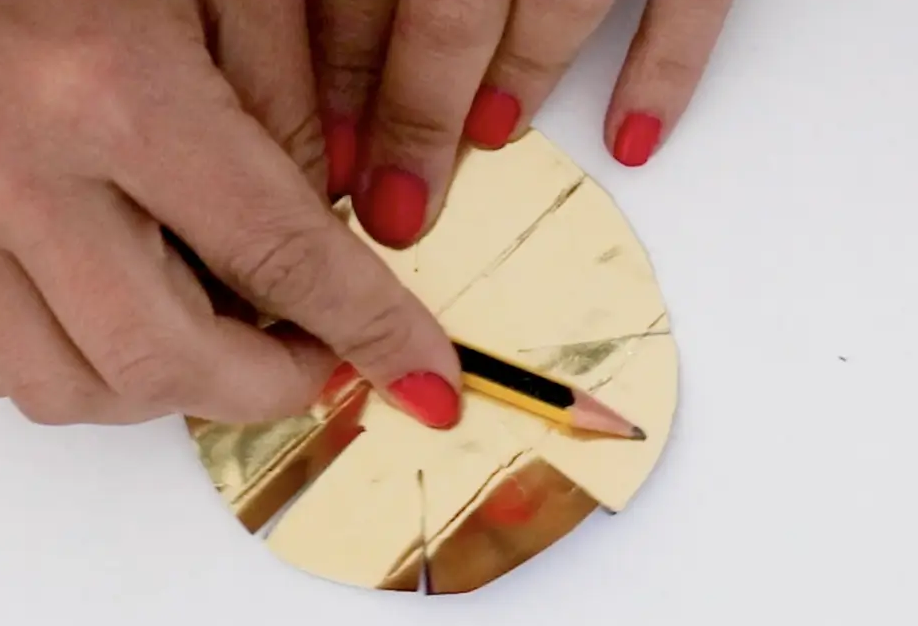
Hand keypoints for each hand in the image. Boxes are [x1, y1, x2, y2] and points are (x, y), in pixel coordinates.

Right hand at [0, 0, 460, 428]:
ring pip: (80, 388)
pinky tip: (127, 311)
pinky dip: (88, 369)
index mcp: (106, 89)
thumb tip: (340, 216)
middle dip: (270, 383)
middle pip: (172, 359)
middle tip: (317, 357)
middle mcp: (13, 173)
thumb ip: (283, 98)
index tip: (423, 378)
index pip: (282, 256)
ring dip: (176, 385)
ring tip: (221, 329)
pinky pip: (9, 371)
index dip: (371, 332)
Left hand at [312, 0, 731, 246]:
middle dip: (414, 116)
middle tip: (393, 208)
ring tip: (490, 142)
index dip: (339, 79)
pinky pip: (694, 0)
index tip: (327, 163)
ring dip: (519, 84)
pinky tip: (632, 136)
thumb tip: (329, 57)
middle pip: (449, 11)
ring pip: (558, 5)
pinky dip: (667, 72)